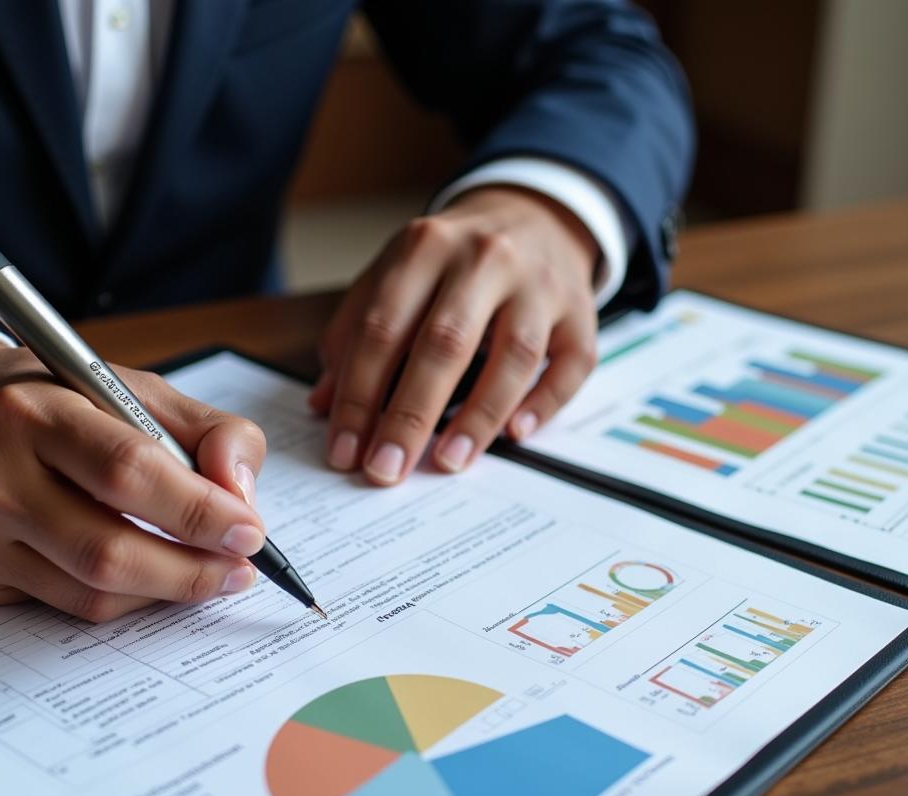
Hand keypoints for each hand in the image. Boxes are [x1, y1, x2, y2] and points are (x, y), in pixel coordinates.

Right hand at [0, 341, 266, 620]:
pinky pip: (70, 606)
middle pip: (108, 551)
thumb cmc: (63, 401)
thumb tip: (242, 497)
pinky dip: (128, 598)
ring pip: (93, 593)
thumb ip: (210, 432)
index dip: (200, 511)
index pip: (129, 471)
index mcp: (33, 411)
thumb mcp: (140, 391)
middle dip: (193, 570)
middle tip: (240, 569)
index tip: (249, 531)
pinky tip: (152, 574)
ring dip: (167, 591)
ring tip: (210, 572)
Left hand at [309, 185, 600, 483]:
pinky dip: (544, 403)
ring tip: (447, 463)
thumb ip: (355, 334)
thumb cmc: (454, 261)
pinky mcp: (582, 310)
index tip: (344, 450)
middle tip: (385, 469)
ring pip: (515, 355)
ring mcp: (540, 284)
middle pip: (445, 343)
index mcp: (426, 247)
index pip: (382, 329)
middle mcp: (486, 259)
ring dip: (478, 417)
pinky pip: (572, 364)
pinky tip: (515, 434)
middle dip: (410, 415)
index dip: (359, 396)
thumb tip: (324, 405)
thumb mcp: (396, 276)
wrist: (534, 214)